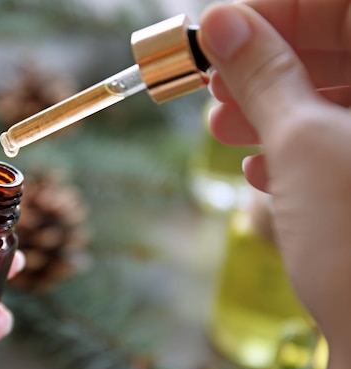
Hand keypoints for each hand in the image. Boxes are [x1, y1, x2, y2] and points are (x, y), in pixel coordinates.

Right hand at [198, 2, 350, 368]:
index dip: (277, 11)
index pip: (342, 5)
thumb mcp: (302, 145)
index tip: (219, 27)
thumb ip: (262, 74)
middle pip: (340, 48)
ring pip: (336, 97)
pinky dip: (296, 147)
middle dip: (269, 62)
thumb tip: (220, 23)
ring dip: (272, 108)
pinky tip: (260, 169)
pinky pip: (341, 140)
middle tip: (214, 81)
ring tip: (221, 128)